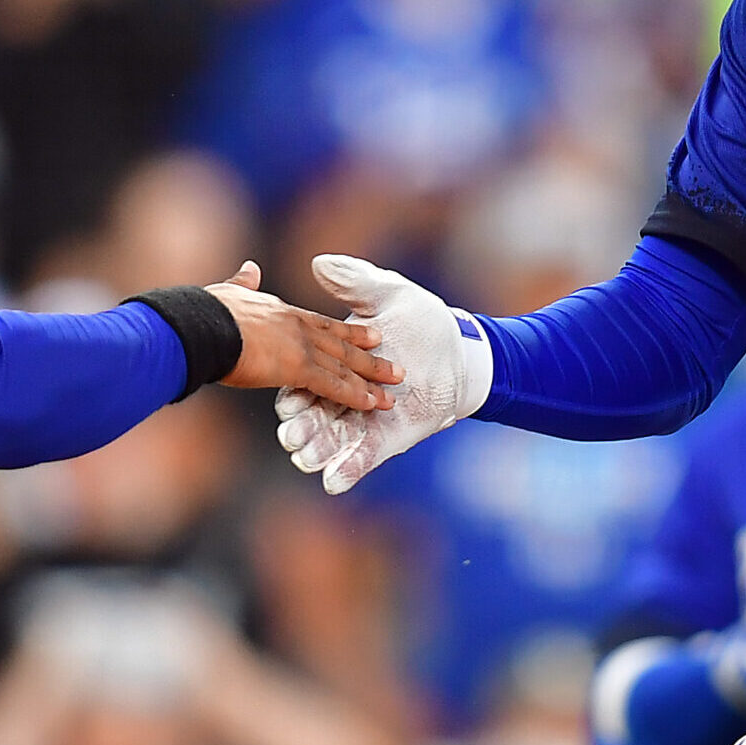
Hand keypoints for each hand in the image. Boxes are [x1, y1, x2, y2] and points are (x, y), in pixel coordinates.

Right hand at [206, 261, 400, 408]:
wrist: (198, 325)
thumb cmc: (205, 311)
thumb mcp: (229, 291)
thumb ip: (243, 284)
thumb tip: (250, 268)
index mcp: (283, 312)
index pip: (323, 325)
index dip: (348, 333)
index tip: (373, 336)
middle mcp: (297, 328)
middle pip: (342, 345)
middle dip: (369, 360)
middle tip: (396, 369)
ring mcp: (300, 347)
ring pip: (343, 366)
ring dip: (369, 381)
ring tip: (391, 394)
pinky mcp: (295, 368)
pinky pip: (332, 385)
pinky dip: (353, 395)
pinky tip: (371, 404)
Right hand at [272, 254, 491, 492]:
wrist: (461, 350)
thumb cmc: (422, 320)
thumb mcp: (387, 294)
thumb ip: (354, 281)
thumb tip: (319, 262)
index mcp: (334, 362)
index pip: (306, 379)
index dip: (294, 391)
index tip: (284, 400)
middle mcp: (343, 395)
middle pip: (314, 415)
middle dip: (301, 427)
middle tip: (289, 436)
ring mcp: (365, 420)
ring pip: (333, 440)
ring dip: (318, 451)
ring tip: (305, 459)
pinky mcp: (388, 439)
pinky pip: (363, 458)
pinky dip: (347, 470)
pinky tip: (332, 482)